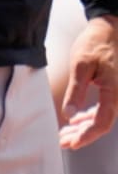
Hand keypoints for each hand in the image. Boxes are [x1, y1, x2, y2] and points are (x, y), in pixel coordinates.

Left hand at [59, 14, 117, 149]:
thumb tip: (69, 115)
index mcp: (114, 92)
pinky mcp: (112, 90)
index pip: (102, 122)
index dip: (87, 136)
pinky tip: (76, 121)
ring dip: (83, 128)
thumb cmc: (95, 44)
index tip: (71, 144)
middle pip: (101, 124)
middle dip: (81, 135)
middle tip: (62, 142)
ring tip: (65, 135)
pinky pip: (103, 110)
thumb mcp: (80, 66)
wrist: (108, 29)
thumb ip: (76, 91)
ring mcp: (116, 94)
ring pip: (101, 118)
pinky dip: (88, 117)